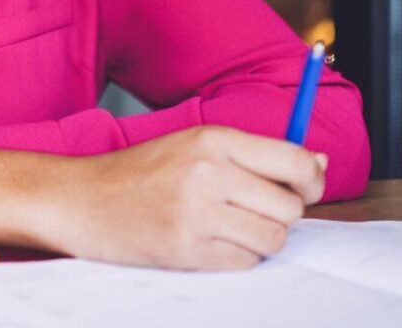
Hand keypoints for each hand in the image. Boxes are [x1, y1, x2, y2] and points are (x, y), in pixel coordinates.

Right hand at [0, 125, 325, 271]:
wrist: (82, 198)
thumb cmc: (140, 172)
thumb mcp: (192, 146)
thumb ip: (253, 155)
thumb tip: (319, 162)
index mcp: (212, 138)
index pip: (294, 161)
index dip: (312, 180)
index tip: (307, 187)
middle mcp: (208, 170)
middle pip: (290, 206)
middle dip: (281, 214)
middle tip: (251, 209)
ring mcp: (197, 211)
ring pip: (273, 238)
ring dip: (260, 239)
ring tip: (228, 227)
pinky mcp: (187, 248)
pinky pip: (245, 263)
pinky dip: (237, 258)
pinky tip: (209, 242)